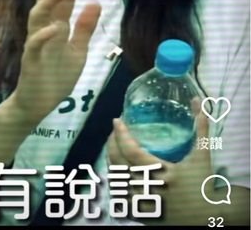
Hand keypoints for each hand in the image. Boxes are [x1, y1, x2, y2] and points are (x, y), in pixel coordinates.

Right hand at [10, 0, 100, 126]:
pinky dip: (43, 35)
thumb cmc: (57, 77)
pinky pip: (34, 44)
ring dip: (49, 2)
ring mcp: (36, 43)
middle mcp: (45, 29)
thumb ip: (85, 28)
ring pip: (37, 16)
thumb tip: (96, 2)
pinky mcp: (31, 60)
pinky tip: (55, 27)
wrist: (38, 104)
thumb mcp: (78, 51)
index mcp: (58, 25)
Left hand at [107, 101, 218, 224]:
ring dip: (111, 159)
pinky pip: (118, 194)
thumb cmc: (204, 186)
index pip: (132, 151)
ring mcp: (142, 202)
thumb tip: (196, 100)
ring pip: (116, 178)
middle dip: (112, 143)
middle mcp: (148, 188)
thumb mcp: (202, 156)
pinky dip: (115, 178)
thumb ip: (200, 128)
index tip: (117, 120)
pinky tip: (117, 167)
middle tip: (115, 130)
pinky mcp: (140, 212)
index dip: (121, 134)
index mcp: (161, 173)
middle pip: (118, 163)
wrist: (207, 218)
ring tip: (114, 145)